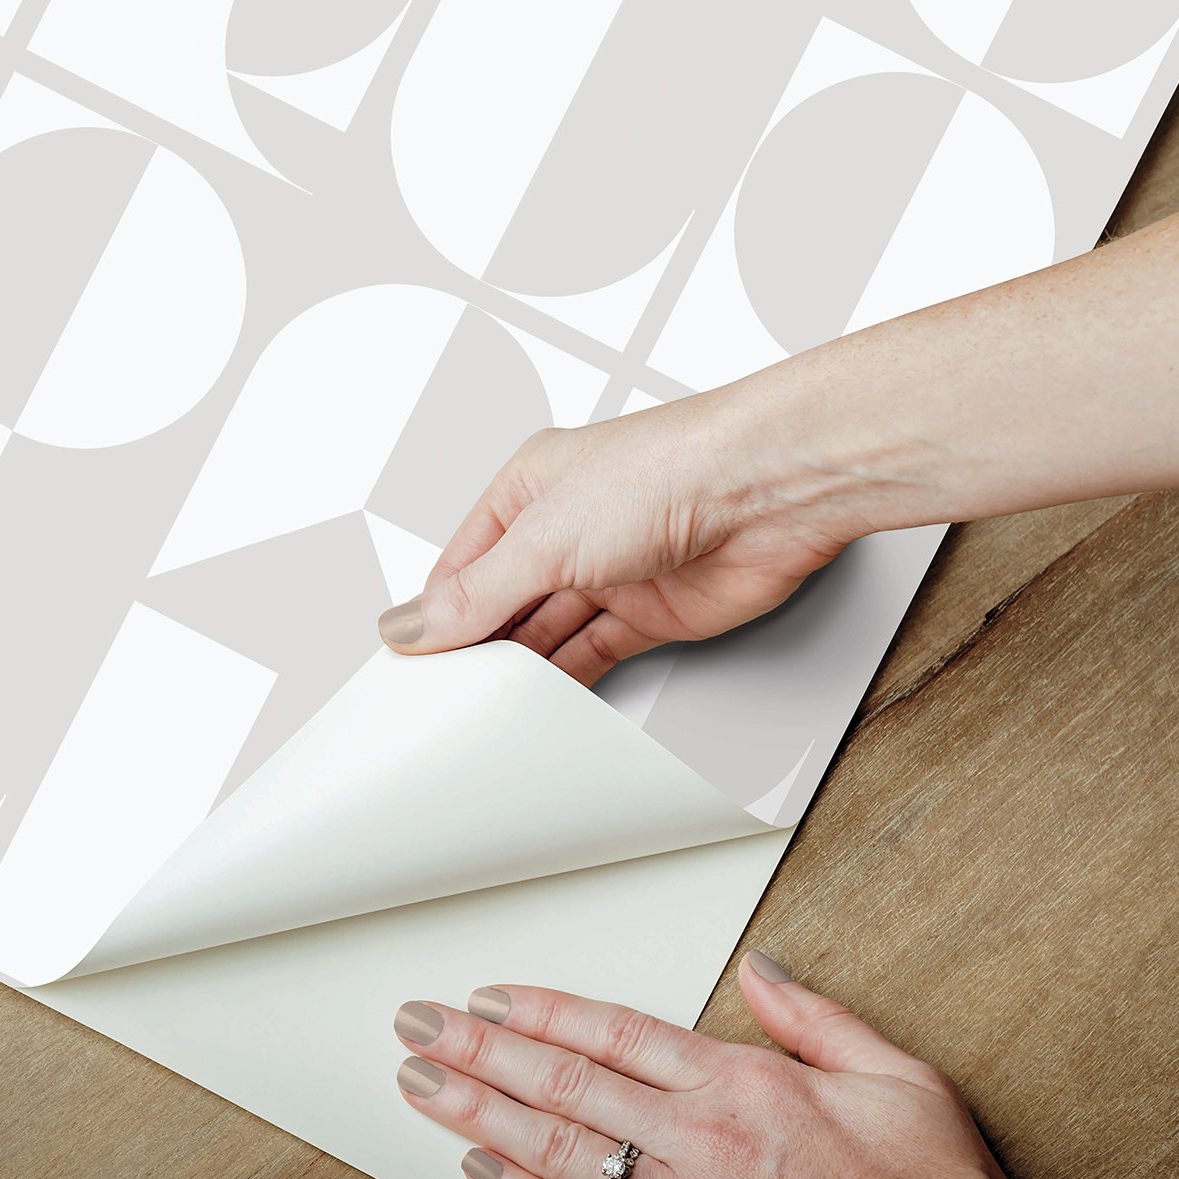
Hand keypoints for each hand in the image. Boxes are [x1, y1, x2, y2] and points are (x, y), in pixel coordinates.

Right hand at [377, 396, 861, 686]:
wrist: (767, 492)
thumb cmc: (665, 471)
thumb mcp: (543, 537)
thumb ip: (477, 593)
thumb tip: (412, 624)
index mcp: (528, 488)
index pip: (463, 564)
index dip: (436, 613)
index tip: (411, 663)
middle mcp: (568, 527)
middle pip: (504, 602)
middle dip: (478, 645)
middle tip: (445, 695)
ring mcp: (611, 570)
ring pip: (549, 631)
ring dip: (523, 667)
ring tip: (487, 707)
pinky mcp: (653, 611)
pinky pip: (596, 653)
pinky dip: (570, 679)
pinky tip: (543, 703)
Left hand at [392, 955, 1178, 1178]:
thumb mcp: (896, 1077)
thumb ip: (815, 1016)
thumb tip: (760, 969)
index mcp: (742, 1086)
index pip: (612, 1031)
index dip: (539, 1011)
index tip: (486, 997)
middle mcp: (701, 1145)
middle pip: (563, 1082)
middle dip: (477, 1050)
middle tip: (417, 1026)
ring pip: (558, 1151)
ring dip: (477, 1113)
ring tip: (421, 1084)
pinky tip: (479, 1175)